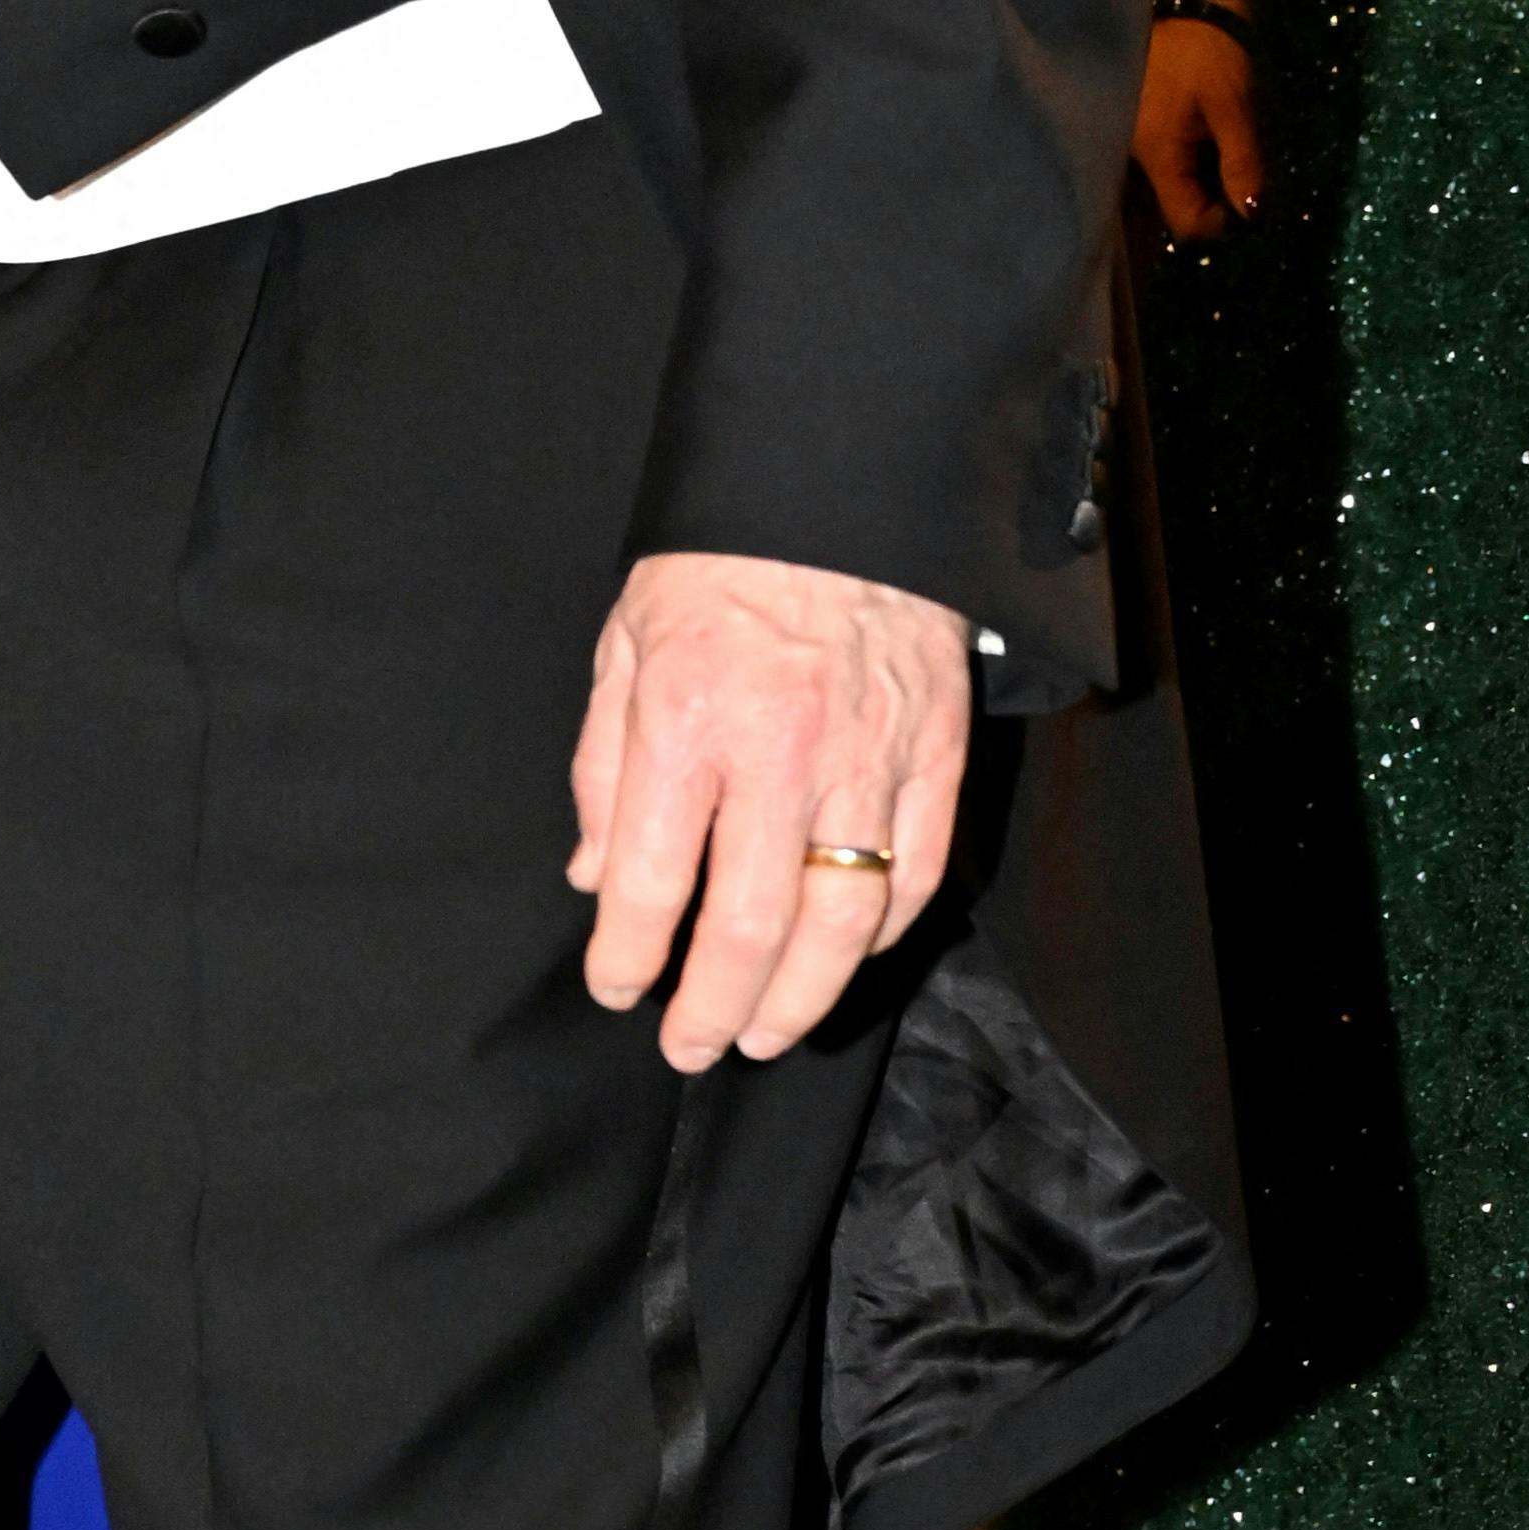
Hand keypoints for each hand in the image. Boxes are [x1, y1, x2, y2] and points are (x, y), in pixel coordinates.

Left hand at [570, 552, 972, 1076]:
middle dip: (712, 1005)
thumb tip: (593, 877)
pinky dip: (880, 932)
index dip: (625, 954)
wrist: (841, 483)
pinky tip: (844, 956)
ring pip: (842, 918)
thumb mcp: (624, 644)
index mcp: (685, 717)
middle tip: (691, 1046)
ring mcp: (868, 758)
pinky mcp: (935, 754)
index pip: (648, 877)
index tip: (615, 987)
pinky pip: (916, 872)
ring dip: (801, 994)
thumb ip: (603, 768)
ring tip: (766, 1032)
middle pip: (747, 923)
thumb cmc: (719, 567)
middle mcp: (778, 749)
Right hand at [1133, 11, 1264, 240]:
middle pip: (1175, 205)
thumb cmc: (1213, 48)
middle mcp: (1136, 153)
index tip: (1253, 204)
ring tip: (1235, 161)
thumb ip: (1242, 164)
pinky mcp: (1144, 122)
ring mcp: (1136, 138)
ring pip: (1174, 182)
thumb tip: (1251, 215)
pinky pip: (1170, 159)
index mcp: (1157, 154)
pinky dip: (1195, 160)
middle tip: (1249, 183)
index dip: (1223, 224)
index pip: (1185, 222)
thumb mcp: (1235, 107)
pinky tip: (1216, 143)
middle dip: (1214, 203)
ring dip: (1207, 180)